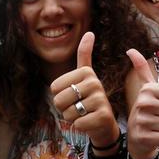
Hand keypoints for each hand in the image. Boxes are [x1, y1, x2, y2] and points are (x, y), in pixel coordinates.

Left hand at [50, 32, 118, 148]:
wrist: (104, 123)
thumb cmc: (88, 99)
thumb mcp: (85, 76)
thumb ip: (85, 54)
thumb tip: (90, 32)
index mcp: (86, 72)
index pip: (54, 87)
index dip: (59, 95)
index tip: (73, 95)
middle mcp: (95, 82)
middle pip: (59, 100)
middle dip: (64, 108)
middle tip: (78, 107)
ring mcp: (100, 99)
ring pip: (67, 113)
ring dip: (72, 118)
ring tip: (85, 114)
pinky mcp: (103, 115)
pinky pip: (77, 123)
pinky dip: (80, 126)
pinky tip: (90, 122)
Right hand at [125, 49, 158, 158]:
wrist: (137, 137)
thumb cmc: (148, 110)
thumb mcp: (146, 88)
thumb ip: (141, 68)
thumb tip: (130, 50)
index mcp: (148, 89)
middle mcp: (143, 102)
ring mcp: (142, 120)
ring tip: (158, 125)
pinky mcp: (143, 137)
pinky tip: (155, 136)